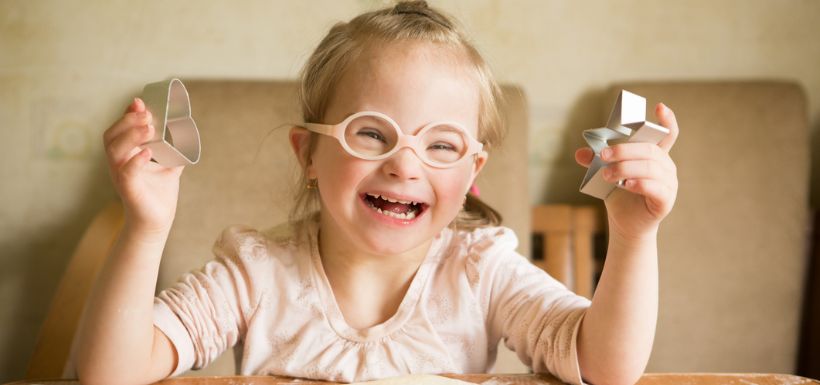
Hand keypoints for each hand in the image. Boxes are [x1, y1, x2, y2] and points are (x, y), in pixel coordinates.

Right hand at [103, 98, 184, 234]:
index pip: (120, 129)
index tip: (139, 102)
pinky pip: (126, 173)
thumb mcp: (169, 165)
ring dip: (131, 136)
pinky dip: (135, 162)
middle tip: (147, 114)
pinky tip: (147, 153)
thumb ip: (175, 148)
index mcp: (126, 154)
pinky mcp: (128, 190)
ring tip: (149, 128)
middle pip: (112, 136)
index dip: (127, 114)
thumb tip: (187, 130)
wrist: (158, 220)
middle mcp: (119, 163)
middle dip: (127, 121)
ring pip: (114, 151)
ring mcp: (121, 176)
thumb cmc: (159, 193)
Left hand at [575, 103, 679, 239]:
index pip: (667, 134)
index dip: (667, 120)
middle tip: (603, 154)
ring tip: (607, 174)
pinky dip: (639, 183)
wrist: (626, 224)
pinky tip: (626, 184)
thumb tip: (580, 153)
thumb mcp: (606, 174)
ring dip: (626, 167)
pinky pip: (654, 187)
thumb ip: (596, 162)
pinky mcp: (665, 200)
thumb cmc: (620, 195)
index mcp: (655, 156)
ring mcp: (669, 183)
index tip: (660, 107)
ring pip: (650, 168)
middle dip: (624, 150)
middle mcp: (666, 167)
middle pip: (650, 150)